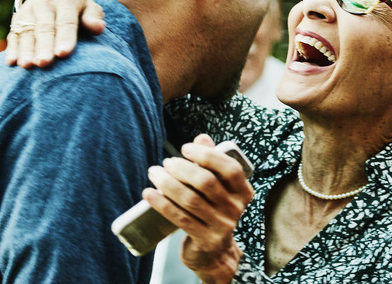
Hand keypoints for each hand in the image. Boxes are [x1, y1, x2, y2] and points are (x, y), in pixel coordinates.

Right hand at [5, 0, 104, 67]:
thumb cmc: (76, 6)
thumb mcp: (89, 6)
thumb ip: (94, 16)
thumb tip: (97, 28)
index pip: (66, 20)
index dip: (65, 37)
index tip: (63, 53)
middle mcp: (44, 2)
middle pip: (44, 27)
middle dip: (44, 45)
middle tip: (44, 63)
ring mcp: (28, 9)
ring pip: (26, 31)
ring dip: (26, 49)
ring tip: (27, 65)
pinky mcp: (17, 18)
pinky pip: (14, 33)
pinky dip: (12, 48)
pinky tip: (11, 62)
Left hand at [144, 134, 253, 282]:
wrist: (214, 252)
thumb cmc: (212, 211)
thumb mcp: (217, 188)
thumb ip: (212, 162)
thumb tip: (202, 138)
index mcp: (243, 192)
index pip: (230, 168)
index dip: (207, 155)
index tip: (185, 148)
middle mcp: (236, 209)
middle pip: (206, 182)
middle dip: (181, 168)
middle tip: (165, 163)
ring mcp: (222, 226)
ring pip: (190, 200)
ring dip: (167, 183)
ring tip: (154, 173)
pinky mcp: (205, 240)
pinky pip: (180, 218)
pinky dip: (162, 203)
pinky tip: (148, 194)